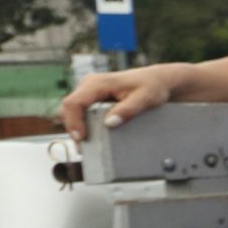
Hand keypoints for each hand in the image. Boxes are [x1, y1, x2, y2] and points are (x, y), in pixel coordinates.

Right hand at [59, 65, 183, 140]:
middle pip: (70, 108)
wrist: (157, 80)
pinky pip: (81, 111)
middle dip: (73, 127)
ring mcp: (89, 90)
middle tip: (84, 147)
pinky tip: (92, 136)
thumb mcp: (145, 99)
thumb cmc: (152, 87)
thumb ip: (128, 110)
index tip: (81, 138)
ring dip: (77, 126)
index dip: (73, 122)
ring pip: (73, 110)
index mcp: (98, 83)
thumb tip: (110, 123)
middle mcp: (89, 84)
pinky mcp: (92, 96)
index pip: (74, 102)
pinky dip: (83, 123)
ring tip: (88, 144)